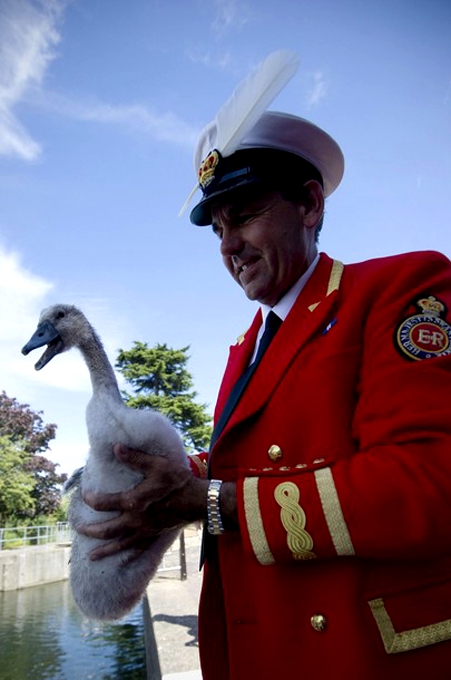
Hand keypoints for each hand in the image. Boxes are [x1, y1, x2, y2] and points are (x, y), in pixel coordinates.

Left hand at [78, 444, 208, 559]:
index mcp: (133, 502)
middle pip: (106, 530)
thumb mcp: (157, 465)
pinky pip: (137, 549)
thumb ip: (135, 457)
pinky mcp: (154, 536)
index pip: (104, 503)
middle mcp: (135, 520)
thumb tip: (116, 448)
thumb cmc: (178, 481)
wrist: (199, 501)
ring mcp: (144, 531)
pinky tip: (122, 557)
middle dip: (90, 530)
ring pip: (119, 544)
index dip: (91, 499)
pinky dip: (127, 554)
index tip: (85, 495)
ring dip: (104, 550)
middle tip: (78, 529)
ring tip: (91, 556)